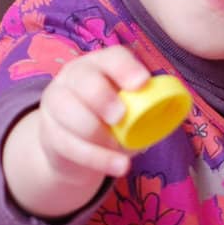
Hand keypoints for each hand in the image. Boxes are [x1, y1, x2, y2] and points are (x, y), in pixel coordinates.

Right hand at [3, 46, 150, 217]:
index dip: (126, 68)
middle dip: (103, 98)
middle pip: (85, 80)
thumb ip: (147, 108)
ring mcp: (57, 102)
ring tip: (120, 148)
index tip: (141, 83)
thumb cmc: (111, 123)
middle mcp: (74, 77)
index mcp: (101, 66)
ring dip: (98, 134)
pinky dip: (98, 159)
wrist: (74, 148)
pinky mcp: (49, 132)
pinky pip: (69, 145)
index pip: (112, 57)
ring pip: (70, 112)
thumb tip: (175, 108)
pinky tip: (119, 167)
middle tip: (120, 117)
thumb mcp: (131, 112)